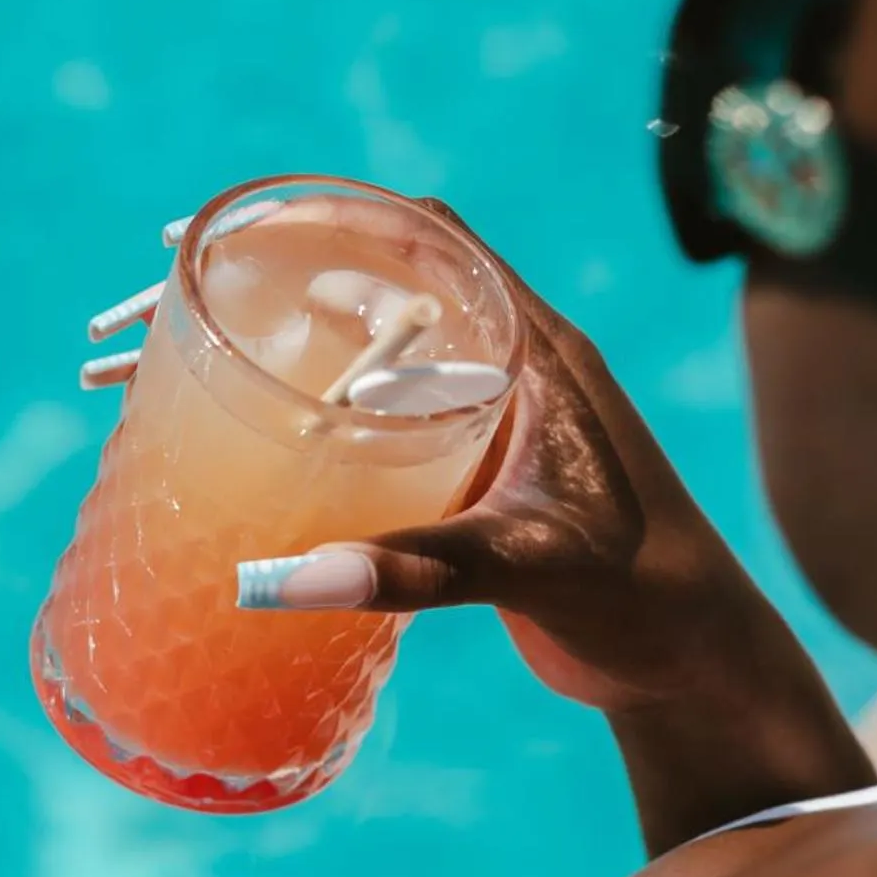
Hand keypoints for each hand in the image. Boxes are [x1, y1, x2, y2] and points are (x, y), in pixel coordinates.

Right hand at [237, 199, 782, 716]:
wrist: (693, 660)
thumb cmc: (642, 595)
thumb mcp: (528, 568)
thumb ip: (414, 569)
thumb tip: (277, 582)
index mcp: (539, 352)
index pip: (433, 240)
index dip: (338, 216)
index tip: (242, 229)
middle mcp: (514, 368)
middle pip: (387, 289)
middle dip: (287, 283)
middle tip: (184, 301)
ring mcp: (493, 421)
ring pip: (379, 358)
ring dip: (296, 351)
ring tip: (197, 362)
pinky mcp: (477, 476)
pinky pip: (385, 422)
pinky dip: (320, 419)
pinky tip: (260, 447)